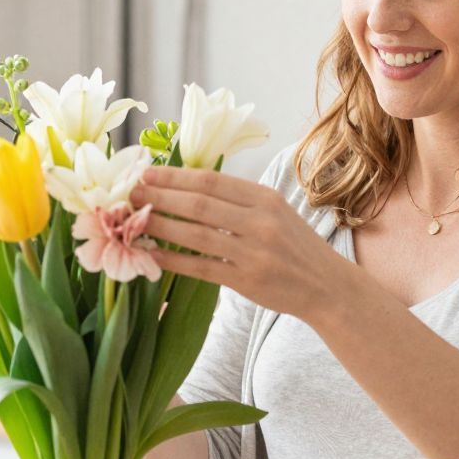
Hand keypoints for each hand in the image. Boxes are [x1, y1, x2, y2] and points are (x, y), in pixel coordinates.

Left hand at [134, 167, 331, 321]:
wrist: (328, 286)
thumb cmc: (295, 247)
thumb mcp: (276, 213)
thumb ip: (239, 201)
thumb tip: (187, 186)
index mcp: (265, 198)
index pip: (211, 180)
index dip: (174, 175)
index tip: (146, 172)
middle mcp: (260, 221)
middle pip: (199, 204)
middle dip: (159, 197)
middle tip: (130, 194)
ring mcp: (254, 252)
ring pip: (196, 234)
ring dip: (160, 226)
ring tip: (133, 220)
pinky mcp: (247, 281)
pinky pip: (202, 268)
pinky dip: (174, 260)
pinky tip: (152, 254)